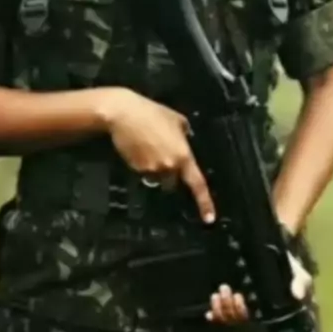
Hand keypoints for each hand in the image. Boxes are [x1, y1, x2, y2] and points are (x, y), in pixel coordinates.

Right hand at [97, 87, 215, 223]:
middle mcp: (168, 167)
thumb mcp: (177, 119)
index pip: (197, 184)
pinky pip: (143, 171)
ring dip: (156, 168)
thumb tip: (185, 139)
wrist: (123, 114)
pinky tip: (138, 146)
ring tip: (149, 146)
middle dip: (170, 174)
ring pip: (156, 177)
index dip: (205, 203)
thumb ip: (184, 134)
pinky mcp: (135, 168)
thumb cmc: (152, 112)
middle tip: (164, 154)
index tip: (209, 219)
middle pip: (172, 182)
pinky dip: (143, 163)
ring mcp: (150, 170)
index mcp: (183, 156)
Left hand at [204, 254, 312, 326]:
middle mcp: (253, 311)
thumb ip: (300, 282)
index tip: (239, 297)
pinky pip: (221, 316)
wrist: (276, 254)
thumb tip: (298, 294)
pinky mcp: (232, 301)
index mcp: (266, 309)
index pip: (251, 320)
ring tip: (219, 292)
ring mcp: (241, 307)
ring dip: (220, 308)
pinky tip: (210, 308)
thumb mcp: (298, 273)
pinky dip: (214, 314)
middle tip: (227, 289)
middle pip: (236, 319)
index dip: (240, 312)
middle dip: (228, 308)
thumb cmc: (288, 268)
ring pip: (227, 318)